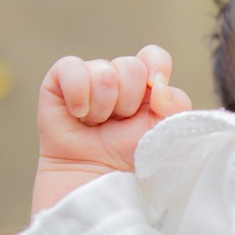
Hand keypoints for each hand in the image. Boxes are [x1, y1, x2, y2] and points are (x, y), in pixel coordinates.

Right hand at [32, 45, 191, 213]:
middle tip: (118, 125)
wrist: (97, 179)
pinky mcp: (58, 83)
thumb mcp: (165, 131)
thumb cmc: (131, 158)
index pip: (153, 56)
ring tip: (97, 126)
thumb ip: (176, 102)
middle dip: (129, 102)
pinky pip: (71, 67)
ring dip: (104, 106)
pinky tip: (78, 115)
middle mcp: (117, 79)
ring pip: (104, 70)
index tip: (157, 94)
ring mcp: (87, 79)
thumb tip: (158, 85)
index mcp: (145, 86)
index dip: (157, 67)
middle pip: (131, 65)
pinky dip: (78, 94)